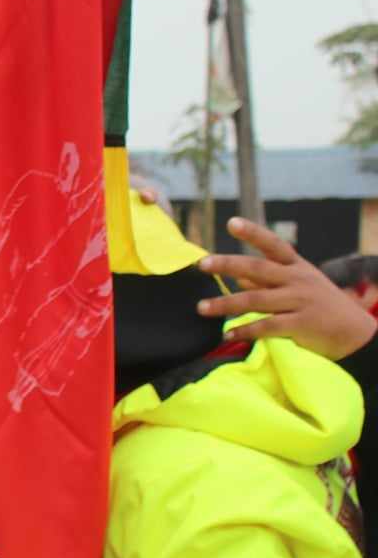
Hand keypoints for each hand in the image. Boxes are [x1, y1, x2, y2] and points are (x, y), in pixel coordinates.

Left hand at [197, 217, 377, 360]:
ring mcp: (300, 301)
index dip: (253, 233)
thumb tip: (238, 279)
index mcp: (297, 267)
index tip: (232, 222)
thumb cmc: (322, 307)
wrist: (356, 334)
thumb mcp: (300, 288)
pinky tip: (227, 334)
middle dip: (228, 265)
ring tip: (201, 307)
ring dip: (225, 304)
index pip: (274, 245)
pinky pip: (267, 326)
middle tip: (202, 264)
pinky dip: (245, 331)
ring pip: (256, 300)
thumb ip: (269, 283)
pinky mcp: (301, 324)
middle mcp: (298, 280)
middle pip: (258, 268)